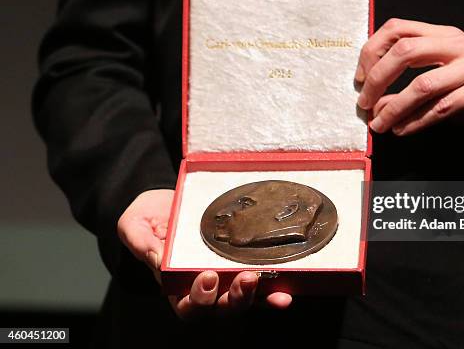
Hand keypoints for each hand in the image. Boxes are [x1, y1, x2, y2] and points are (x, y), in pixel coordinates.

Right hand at [117, 189, 291, 319]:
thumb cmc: (148, 215)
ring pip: (242, 299)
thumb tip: (157, 258)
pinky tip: (285, 290)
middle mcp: (202, 287)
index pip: (187, 305)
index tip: (206, 277)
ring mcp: (225, 278)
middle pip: (220, 308)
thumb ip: (140, 242)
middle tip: (245, 278)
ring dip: (256, 295)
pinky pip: (260, 284)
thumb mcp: (134, 223)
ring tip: (263, 279)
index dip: (198, 299)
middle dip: (234, 299)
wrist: (166, 200)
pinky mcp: (241, 264)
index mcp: (173, 284)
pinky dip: (272, 290)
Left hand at [355, 19, 463, 141]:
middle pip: (404, 50)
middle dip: (377, 79)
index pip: (397, 28)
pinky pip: (443, 107)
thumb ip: (411, 86)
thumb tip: (376, 103)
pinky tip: (404, 130)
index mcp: (445, 35)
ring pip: (422, 83)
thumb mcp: (445, 81)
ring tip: (380, 125)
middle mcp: (461, 43)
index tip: (360, 78)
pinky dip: (417, 121)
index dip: (371, 51)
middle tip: (365, 104)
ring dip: (394, 107)